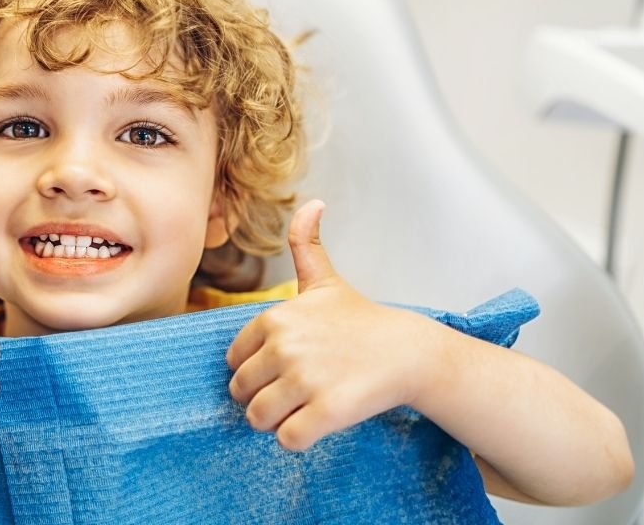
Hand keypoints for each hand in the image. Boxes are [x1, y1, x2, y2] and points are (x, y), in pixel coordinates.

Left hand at [225, 200, 440, 450]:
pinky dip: (297, 440)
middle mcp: (284, 347)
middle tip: (295, 394)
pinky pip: (287, 440)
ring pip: (258, 419)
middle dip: (263, 399)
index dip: (256, 371)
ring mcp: (305, 380)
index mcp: (275, 319)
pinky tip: (317, 424)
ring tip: (303, 409)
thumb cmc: (361, 321)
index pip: (235, 361)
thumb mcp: (326, 280)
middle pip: (242, 392)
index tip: (284, 368)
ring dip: (277, 422)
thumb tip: (313, 202)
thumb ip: (306, 244)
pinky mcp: (326, 411)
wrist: (409, 352)